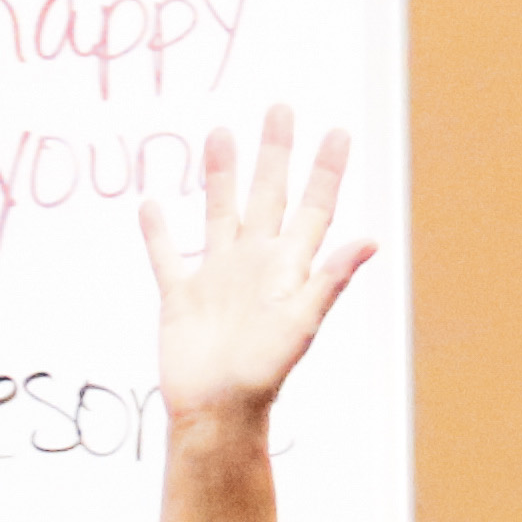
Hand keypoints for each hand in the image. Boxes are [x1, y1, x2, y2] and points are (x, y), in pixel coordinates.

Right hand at [142, 105, 375, 429]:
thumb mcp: (301, 322)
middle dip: (274, 154)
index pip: (312, 208)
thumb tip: (370, 241)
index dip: (325, 171)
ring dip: (220, 177)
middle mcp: (254, 265)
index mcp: (287, 268)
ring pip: (218, 214)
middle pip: (268, 196)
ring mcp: (217, 279)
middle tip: (280, 109)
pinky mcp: (181, 298)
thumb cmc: (262, 374)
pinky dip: (159, 233)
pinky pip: (168, 256)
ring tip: (219, 134)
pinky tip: (152, 204)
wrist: (215, 413)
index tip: (337, 131)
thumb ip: (330, 279)